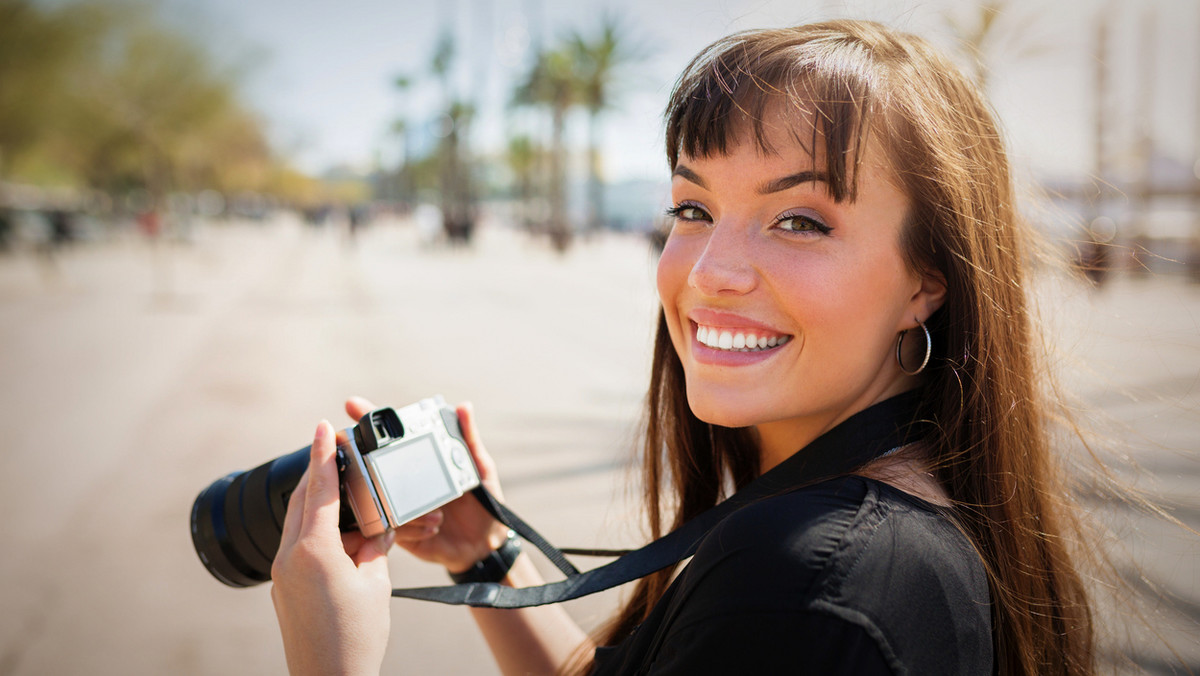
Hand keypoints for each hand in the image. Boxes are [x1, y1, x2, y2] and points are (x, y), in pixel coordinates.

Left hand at [271, 420, 394, 675]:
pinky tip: (346, 538)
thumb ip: (376, 547)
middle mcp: (289, 557)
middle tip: (336, 450)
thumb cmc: (357, 638)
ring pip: (300, 523)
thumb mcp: (376, 583)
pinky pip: (301, 546)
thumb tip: (379, 529)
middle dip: (319, 473)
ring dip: (322, 505)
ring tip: (352, 499)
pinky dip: (321, 532)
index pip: (319, 489)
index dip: (324, 454)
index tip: (324, 425)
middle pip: (303, 500)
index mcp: (313, 550)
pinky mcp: (285, 589)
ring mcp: (282, 574)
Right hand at [344, 396, 511, 573]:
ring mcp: (399, 507)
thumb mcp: (480, 469)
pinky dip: (413, 527)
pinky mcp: (401, 533)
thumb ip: (469, 439)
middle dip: (367, 464)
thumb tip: (464, 406)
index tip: (352, 405)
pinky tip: (435, 525)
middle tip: (379, 468)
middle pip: (372, 466)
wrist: (485, 545)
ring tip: (439, 513)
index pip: (391, 437)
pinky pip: (393, 529)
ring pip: (379, 501)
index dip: (368, 419)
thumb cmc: (484, 503)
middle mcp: (404, 482)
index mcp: (420, 462)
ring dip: (407, 506)